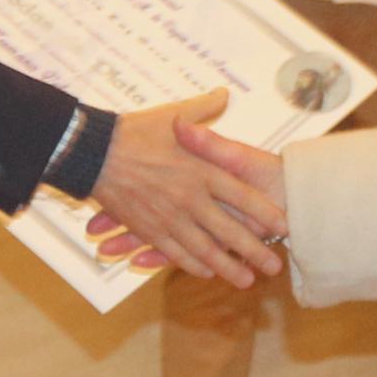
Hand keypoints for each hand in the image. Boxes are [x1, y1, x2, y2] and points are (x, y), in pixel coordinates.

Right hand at [82, 89, 286, 284]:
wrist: (92, 152)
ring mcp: (169, 217)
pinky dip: (193, 265)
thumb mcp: (172, 115)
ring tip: (246, 282)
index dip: (266, 213)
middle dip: (255, 253)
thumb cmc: (133, 131)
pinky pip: (175, 253)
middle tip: (273, 267)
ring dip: (227, 268)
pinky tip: (206, 273)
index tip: (285, 226)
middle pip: (230, 232)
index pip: (243, 196)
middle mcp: (190, 198)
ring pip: (205, 251)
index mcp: (201, 170)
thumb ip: (203, 110)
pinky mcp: (149, 229)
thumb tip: (223, 95)